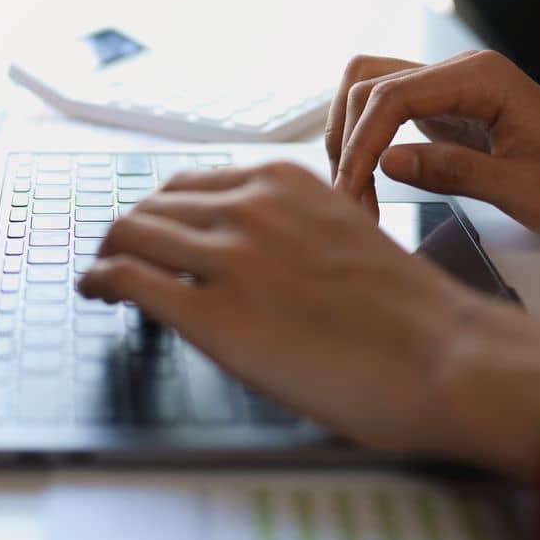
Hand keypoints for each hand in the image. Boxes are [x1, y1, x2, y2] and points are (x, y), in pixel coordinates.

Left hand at [79, 160, 539, 476]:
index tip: (153, 234)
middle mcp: (249, 205)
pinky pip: (126, 277)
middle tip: (119, 258)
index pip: (192, 184)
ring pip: (129, 232)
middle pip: (152, 205)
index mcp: (284, 182)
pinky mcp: (211, 313)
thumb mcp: (344, 234)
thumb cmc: (410, 314)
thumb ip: (292, 227)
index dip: (162, 213)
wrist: (445, 357)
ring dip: (107, 253)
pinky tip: (95, 292)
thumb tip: (254, 251)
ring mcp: (227, 256)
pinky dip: (98, 280)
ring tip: (101, 275)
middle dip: (129, 232)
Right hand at [327, 49, 539, 244]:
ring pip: (368, 87)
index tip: (352, 193)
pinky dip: (365, 136)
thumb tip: (386, 161)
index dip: (362, 143)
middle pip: (370, 84)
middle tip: (352, 202)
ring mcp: (448, 85)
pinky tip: (367, 175)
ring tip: (353, 189)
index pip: (394, 95)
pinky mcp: (442, 106)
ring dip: (350, 133)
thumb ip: (455, 172)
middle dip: (350, 141)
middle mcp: (460, 70)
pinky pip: (385, 107)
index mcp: (482, 77)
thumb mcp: (525, 191)